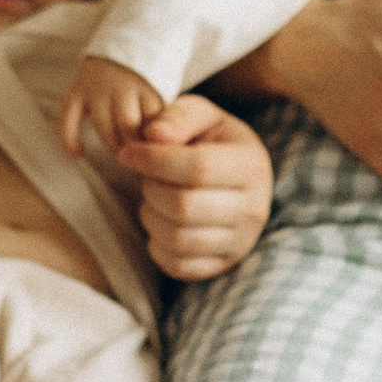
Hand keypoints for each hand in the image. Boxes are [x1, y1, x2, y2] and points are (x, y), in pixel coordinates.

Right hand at [61, 51, 165, 160]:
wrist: (127, 40)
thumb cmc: (150, 75)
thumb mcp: (163, 88)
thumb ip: (161, 114)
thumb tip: (160, 148)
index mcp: (147, 86)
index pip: (152, 122)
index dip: (154, 141)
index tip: (156, 151)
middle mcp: (121, 86)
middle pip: (128, 126)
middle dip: (134, 146)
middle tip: (139, 154)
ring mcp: (97, 88)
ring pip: (103, 127)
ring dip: (112, 145)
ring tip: (121, 153)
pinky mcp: (77, 90)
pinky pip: (68, 117)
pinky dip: (70, 138)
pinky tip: (78, 154)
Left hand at [120, 92, 274, 280]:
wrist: (240, 181)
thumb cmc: (214, 143)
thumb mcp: (203, 117)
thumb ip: (179, 116)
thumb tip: (152, 134)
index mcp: (251, 165)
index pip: (198, 168)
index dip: (154, 160)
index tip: (127, 153)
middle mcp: (253, 208)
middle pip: (184, 206)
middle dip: (151, 189)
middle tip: (146, 177)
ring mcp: (240, 242)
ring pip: (177, 238)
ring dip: (150, 216)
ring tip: (153, 198)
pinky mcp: (222, 265)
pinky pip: (177, 266)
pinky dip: (157, 245)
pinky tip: (160, 221)